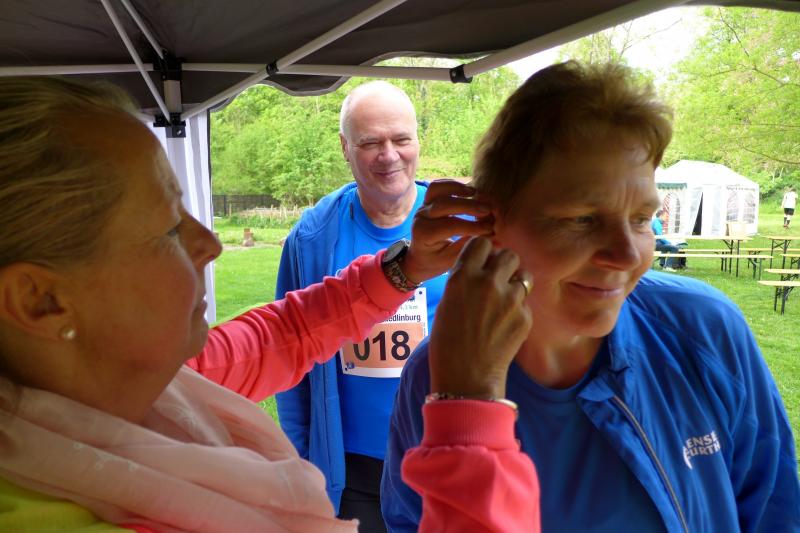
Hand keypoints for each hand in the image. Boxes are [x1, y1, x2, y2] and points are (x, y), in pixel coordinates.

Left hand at [401, 180, 493, 283]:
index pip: (450, 226)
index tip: (490, 230)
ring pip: (437, 189)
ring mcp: (423, 206)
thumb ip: (468, 246)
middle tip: (489, 211)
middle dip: (468, 206)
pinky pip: (437, 186)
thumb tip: (492, 236)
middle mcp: (421, 217)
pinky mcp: (428, 201)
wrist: (420, 258)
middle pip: (444, 204)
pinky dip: (453, 185)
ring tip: (476, 193)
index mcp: (424, 234)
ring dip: (458, 188)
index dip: (472, 226)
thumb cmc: (436, 261)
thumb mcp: (452, 260)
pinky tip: (469, 190)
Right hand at [428, 237, 532, 397]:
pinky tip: (505, 324)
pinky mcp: (524, 316)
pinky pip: (525, 301)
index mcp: (462, 276)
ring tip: (504, 300)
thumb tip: (485, 263)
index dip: (483, 253)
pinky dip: (518, 308)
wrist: (466, 376)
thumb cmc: (449, 340)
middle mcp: (487, 282)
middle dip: (504, 265)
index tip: (483, 262)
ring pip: (523, 275)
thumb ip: (466, 279)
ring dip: (515, 283)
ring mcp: (509, 299)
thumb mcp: (447, 302)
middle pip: (508, 254)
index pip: (481, 243)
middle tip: (497, 280)